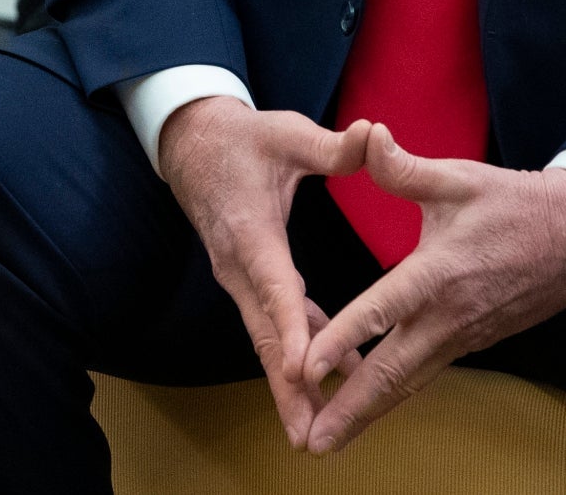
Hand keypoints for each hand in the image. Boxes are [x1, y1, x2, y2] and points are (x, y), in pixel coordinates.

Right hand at [158, 97, 369, 448]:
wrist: (192, 143)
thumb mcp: (287, 133)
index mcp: (251, 230)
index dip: (293, 327)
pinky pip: (273, 322)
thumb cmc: (242, 138)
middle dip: (287, 386)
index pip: (275, 286)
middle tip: (307, 432)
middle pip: (266, 333)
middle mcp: (239, 264)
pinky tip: (330, 375)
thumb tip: (373, 134)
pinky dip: (298, 352)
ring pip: (267, 336)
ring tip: (315, 426)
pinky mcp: (247, 279)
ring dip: (289, 382)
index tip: (308, 369)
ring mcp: (239, 276)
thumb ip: (332, 146)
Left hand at [298, 125, 565, 453]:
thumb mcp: (459, 178)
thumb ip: (404, 167)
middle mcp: (449, 316)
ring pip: (408, 383)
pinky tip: (367, 409)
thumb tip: (365, 134)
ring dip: (368, 414)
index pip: (381, 312)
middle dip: (349, 410)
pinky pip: (424, 374)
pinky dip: (393, 396)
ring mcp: (463, 336)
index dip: (342, 339)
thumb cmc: (515, 204)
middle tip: (310, 442)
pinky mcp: (471, 342)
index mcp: (439, 273)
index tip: (306, 366)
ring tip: (328, 440)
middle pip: (391, 372)